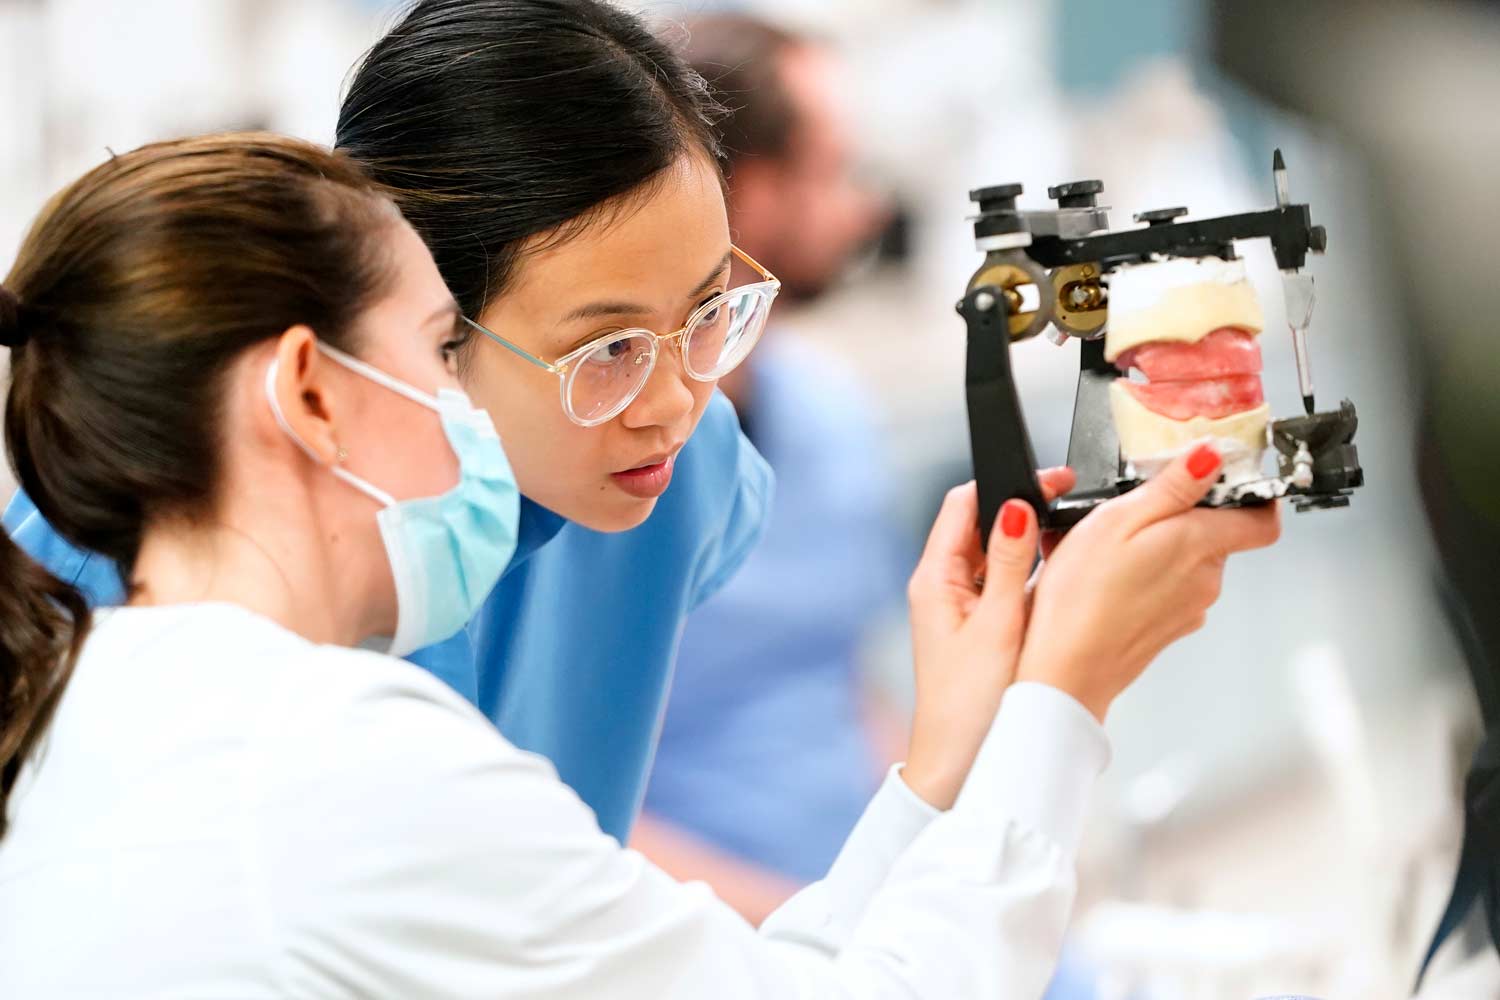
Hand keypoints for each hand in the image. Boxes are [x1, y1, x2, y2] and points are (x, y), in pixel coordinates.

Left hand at [901, 468, 1073, 809]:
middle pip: (983, 527)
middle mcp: (943, 588)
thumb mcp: (999, 626)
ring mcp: (960, 608)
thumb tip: (1016, 510)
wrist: (959, 764)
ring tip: (1073, 537)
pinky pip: (1005, 586)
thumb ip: (1012, 565)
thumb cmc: (970, 706)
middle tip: (1071, 503)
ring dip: (1032, 544)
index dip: (1005, 483)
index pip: (963, 505)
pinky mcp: (977, 629)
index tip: (1049, 479)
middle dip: (1025, 511)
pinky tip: (1061, 580)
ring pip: (998, 556)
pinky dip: (1032, 576)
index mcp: (934, 579)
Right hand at [1017, 443, 1281, 721]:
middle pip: (1214, 534)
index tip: (1223, 479)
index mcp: (1200, 545)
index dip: (1250, 494)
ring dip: (1152, 547)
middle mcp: (1206, 580)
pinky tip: (1102, 578)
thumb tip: (1211, 456)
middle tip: (1127, 512)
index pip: (1261, 518)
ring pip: (1184, 561)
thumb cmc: (1082, 598)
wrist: (1063, 672)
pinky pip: (1164, 589)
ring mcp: (1188, 608)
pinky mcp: (1167, 628)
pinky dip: (1140, 576)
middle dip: (1177, 517)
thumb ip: (1174, 486)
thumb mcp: (1119, 519)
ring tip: (1102, 547)